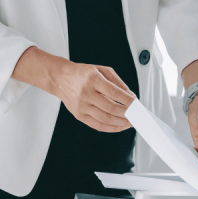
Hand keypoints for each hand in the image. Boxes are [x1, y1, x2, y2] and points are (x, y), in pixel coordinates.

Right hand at [11, 47, 134, 131]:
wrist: (60, 78)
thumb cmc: (81, 74)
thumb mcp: (101, 70)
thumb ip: (117, 82)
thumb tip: (130, 95)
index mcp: (93, 80)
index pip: (114, 93)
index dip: (127, 100)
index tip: (137, 104)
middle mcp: (86, 93)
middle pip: (110, 108)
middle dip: (126, 114)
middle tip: (136, 116)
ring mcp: (82, 106)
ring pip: (105, 119)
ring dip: (120, 123)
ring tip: (130, 123)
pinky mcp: (79, 115)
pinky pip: (97, 125)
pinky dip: (110, 128)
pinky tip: (118, 126)